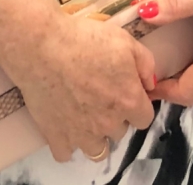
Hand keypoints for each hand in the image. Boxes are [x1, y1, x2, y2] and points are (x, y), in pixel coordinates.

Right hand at [13, 10, 156, 162]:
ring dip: (95, 134)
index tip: (126, 91)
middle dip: (115, 116)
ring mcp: (82, 134)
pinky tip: (66, 123)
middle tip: (101, 93)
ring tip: (85, 112)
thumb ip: (146, 64)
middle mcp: (108, 124)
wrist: (43, 46)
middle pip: (120, 131)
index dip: (138, 104)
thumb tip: (149, 84)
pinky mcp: (57, 137)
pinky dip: (68, 142)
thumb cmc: (86, 39)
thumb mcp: (125, 40)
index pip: (145, 118)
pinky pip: (67, 153)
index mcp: (128, 101)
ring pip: (97, 150)